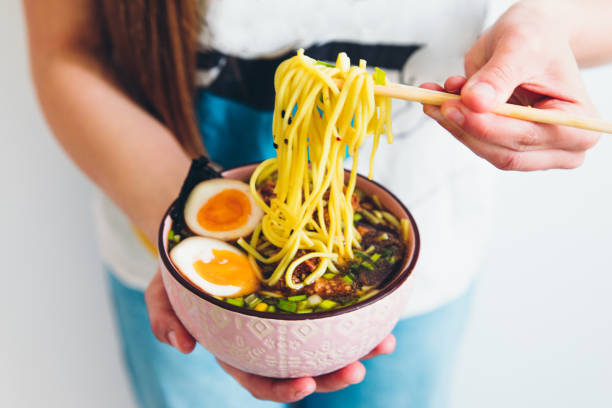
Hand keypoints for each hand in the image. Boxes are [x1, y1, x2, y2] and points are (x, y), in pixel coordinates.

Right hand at [145, 269, 395, 401]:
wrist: (205, 233)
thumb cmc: (185, 267)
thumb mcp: (164, 289)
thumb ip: (165, 317)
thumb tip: (182, 346)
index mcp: (237, 347)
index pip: (260, 380)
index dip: (283, 390)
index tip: (306, 384)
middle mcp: (268, 339)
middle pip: (302, 368)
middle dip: (332, 376)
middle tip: (356, 370)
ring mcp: (289, 316)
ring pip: (326, 341)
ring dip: (357, 348)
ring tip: (384, 344)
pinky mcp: (305, 292)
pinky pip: (334, 306)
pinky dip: (358, 311)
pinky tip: (381, 307)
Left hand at [421, 1, 599, 170]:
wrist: (528, 36)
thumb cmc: (537, 38)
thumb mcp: (520, 47)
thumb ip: (498, 76)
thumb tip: (474, 101)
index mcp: (578, 124)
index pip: (531, 137)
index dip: (490, 127)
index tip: (456, 107)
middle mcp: (560, 146)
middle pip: (505, 151)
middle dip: (467, 127)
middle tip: (438, 102)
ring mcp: (531, 149)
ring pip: (484, 150)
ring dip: (454, 125)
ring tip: (434, 95)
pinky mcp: (504, 144)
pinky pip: (473, 140)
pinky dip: (452, 121)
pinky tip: (440, 98)